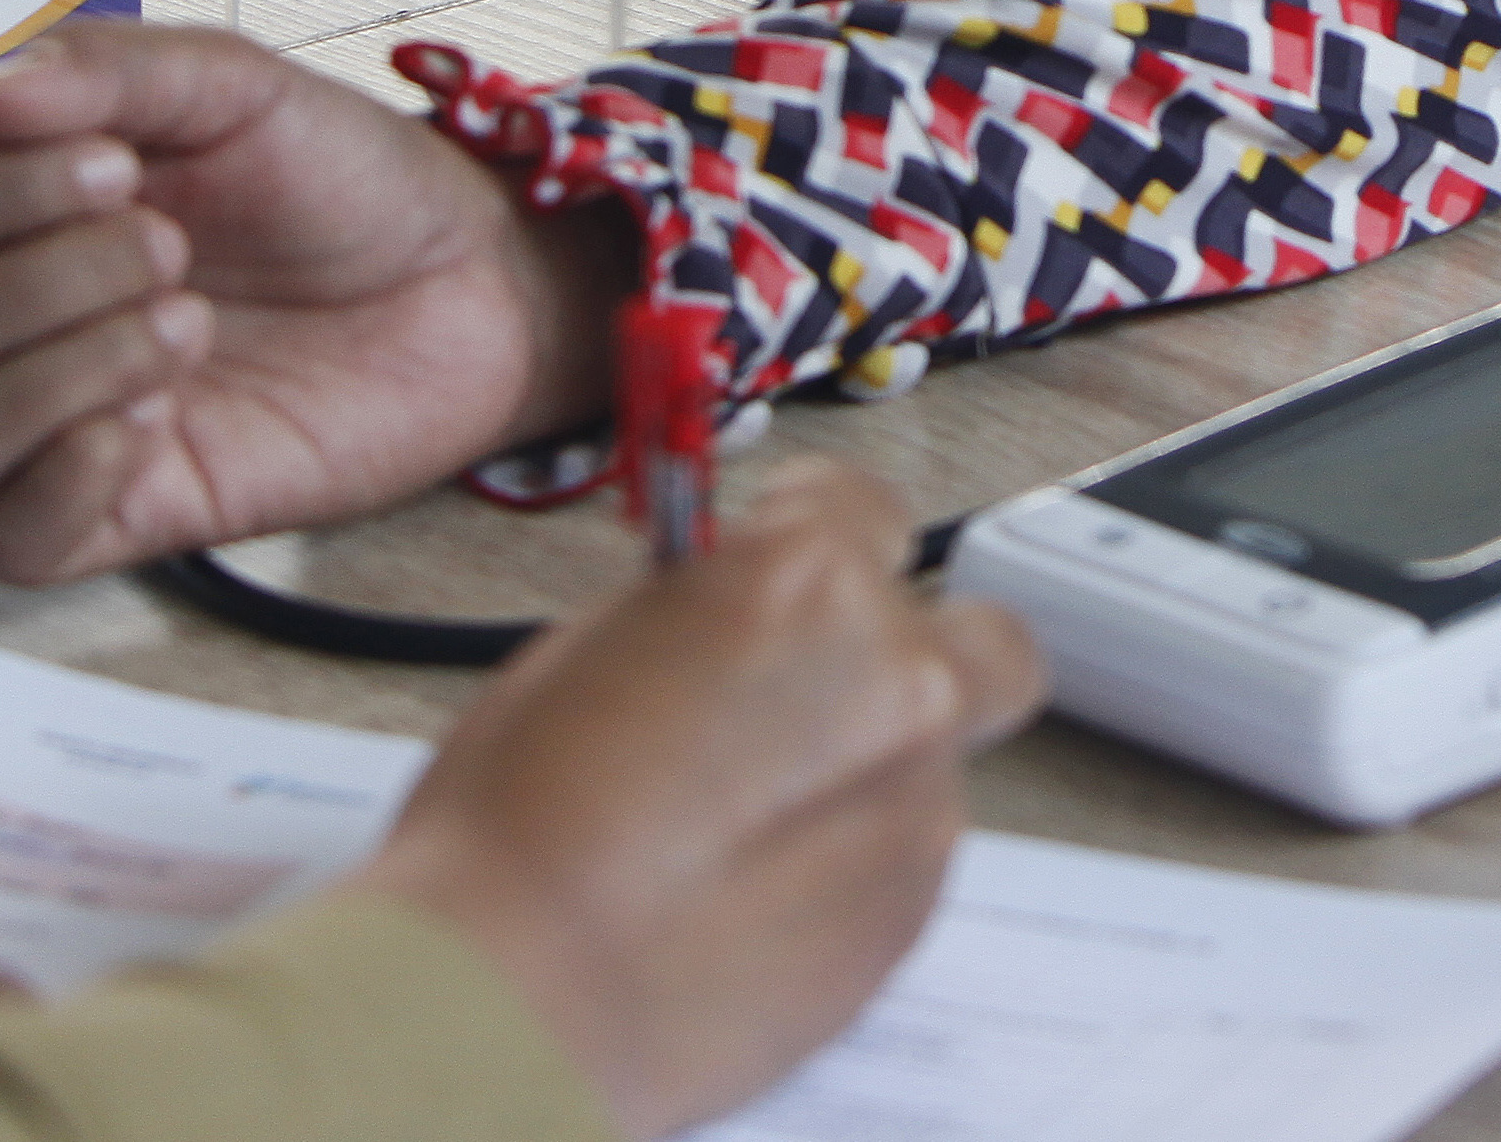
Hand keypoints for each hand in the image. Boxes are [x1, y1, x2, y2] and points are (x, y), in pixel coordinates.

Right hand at [0, 24, 629, 584]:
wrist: (467, 276)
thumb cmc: (343, 179)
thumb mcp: (235, 86)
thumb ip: (110, 72)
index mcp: (17, 213)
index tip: (111, 163)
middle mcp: (20, 323)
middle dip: (51, 274)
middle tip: (177, 245)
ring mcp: (63, 423)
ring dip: (66, 370)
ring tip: (187, 323)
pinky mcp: (124, 511)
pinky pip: (9, 541)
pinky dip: (63, 478)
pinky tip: (154, 419)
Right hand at [353, 462, 1042, 1139]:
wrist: (520, 992)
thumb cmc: (524, 822)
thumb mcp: (599, 644)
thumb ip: (711, 614)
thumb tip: (738, 622)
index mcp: (808, 579)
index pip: (869, 508)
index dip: (830, 541)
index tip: (803, 570)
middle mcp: (895, 679)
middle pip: (980, 640)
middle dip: (923, 657)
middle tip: (834, 693)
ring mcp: (917, 805)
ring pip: (931, 764)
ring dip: (867, 776)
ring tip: (749, 830)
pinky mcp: (910, 919)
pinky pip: (902, 862)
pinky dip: (848, 867)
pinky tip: (753, 897)